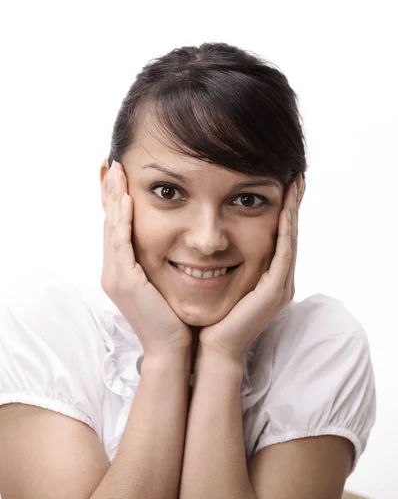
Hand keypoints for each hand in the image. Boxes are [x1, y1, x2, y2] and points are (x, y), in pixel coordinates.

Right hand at [101, 160, 191, 358]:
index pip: (115, 227)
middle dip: (109, 192)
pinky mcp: (125, 280)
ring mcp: (115, 275)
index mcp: (121, 270)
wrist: (172, 349)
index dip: (114, 201)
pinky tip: (127, 198)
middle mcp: (112, 270)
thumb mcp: (163, 284)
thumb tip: (173, 243)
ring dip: (114, 197)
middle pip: (108, 221)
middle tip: (111, 163)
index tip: (117, 175)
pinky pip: (121, 242)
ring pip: (111, 226)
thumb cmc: (173, 318)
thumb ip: (159, 263)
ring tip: (116, 170)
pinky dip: (123, 218)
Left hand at [198, 174, 303, 362]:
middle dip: (293, 204)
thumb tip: (207, 237)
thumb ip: (221, 259)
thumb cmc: (209, 314)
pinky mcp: (274, 292)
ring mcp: (280, 286)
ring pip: (290, 239)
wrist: (211, 348)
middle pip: (289, 234)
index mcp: (267, 276)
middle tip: (297, 177)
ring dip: (293, 211)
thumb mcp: (216, 278)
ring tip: (296, 185)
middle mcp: (278, 279)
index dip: (282, 210)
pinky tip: (284, 210)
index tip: (282, 183)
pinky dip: (285, 230)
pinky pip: (283, 254)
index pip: (278, 236)